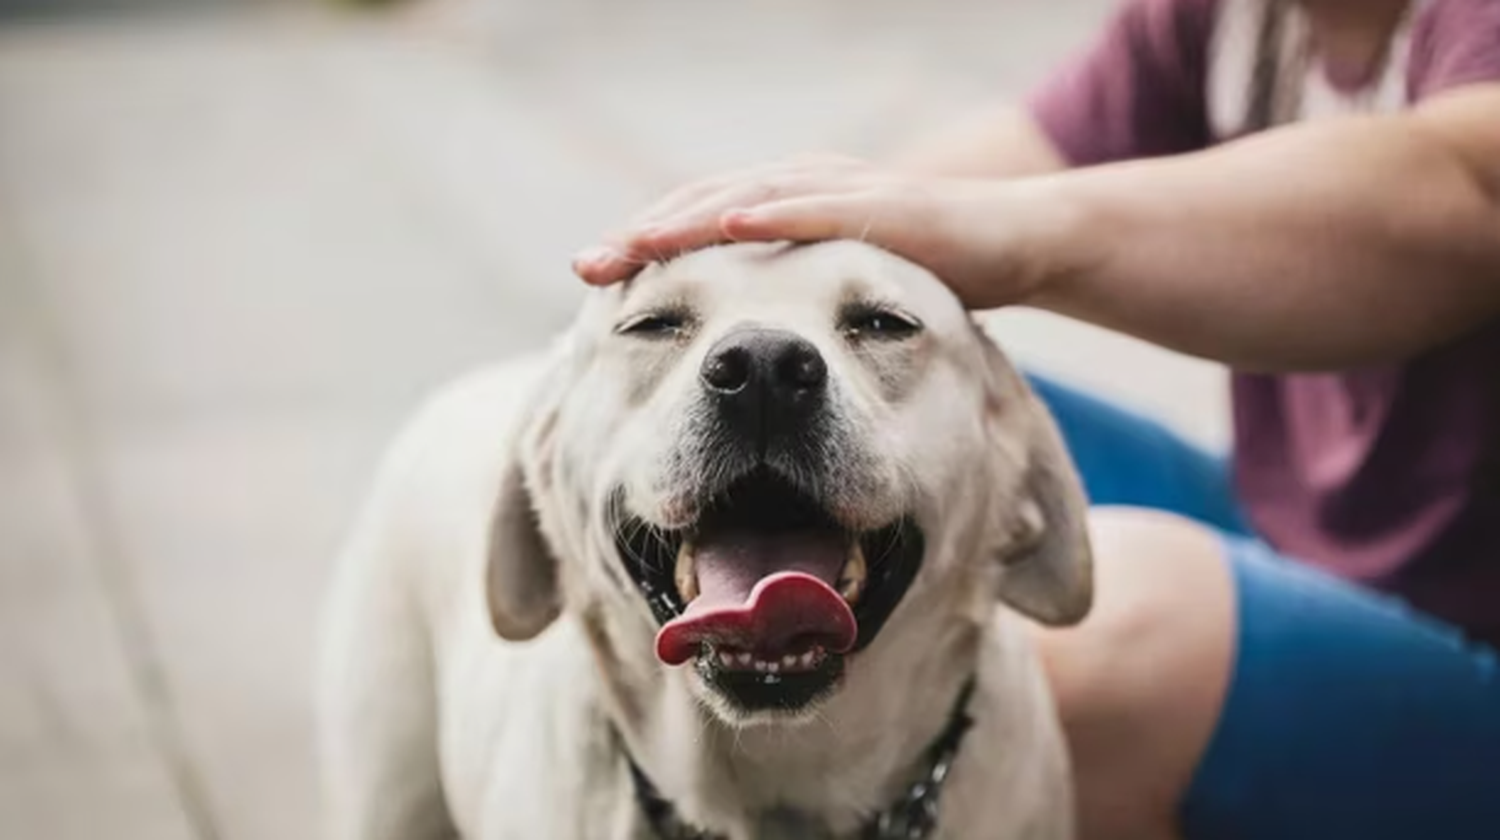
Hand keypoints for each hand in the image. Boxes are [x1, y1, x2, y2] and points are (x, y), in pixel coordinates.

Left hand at [572, 156, 1075, 309]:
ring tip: (634, 244)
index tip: (593, 280)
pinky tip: (728, 222)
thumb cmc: (927, 271)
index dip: (646, 248)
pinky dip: (771, 211)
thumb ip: (794, 301)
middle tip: (587, 267)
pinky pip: (819, 206)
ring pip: (747, 197)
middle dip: (644, 236)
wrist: (1018, 243)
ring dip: (687, 220)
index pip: (700, 223)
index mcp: (788, 207)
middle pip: (704, 205)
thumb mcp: (844, 294)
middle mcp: (804, 188)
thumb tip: (739, 345)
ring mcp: (843, 190)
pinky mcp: (886, 205)